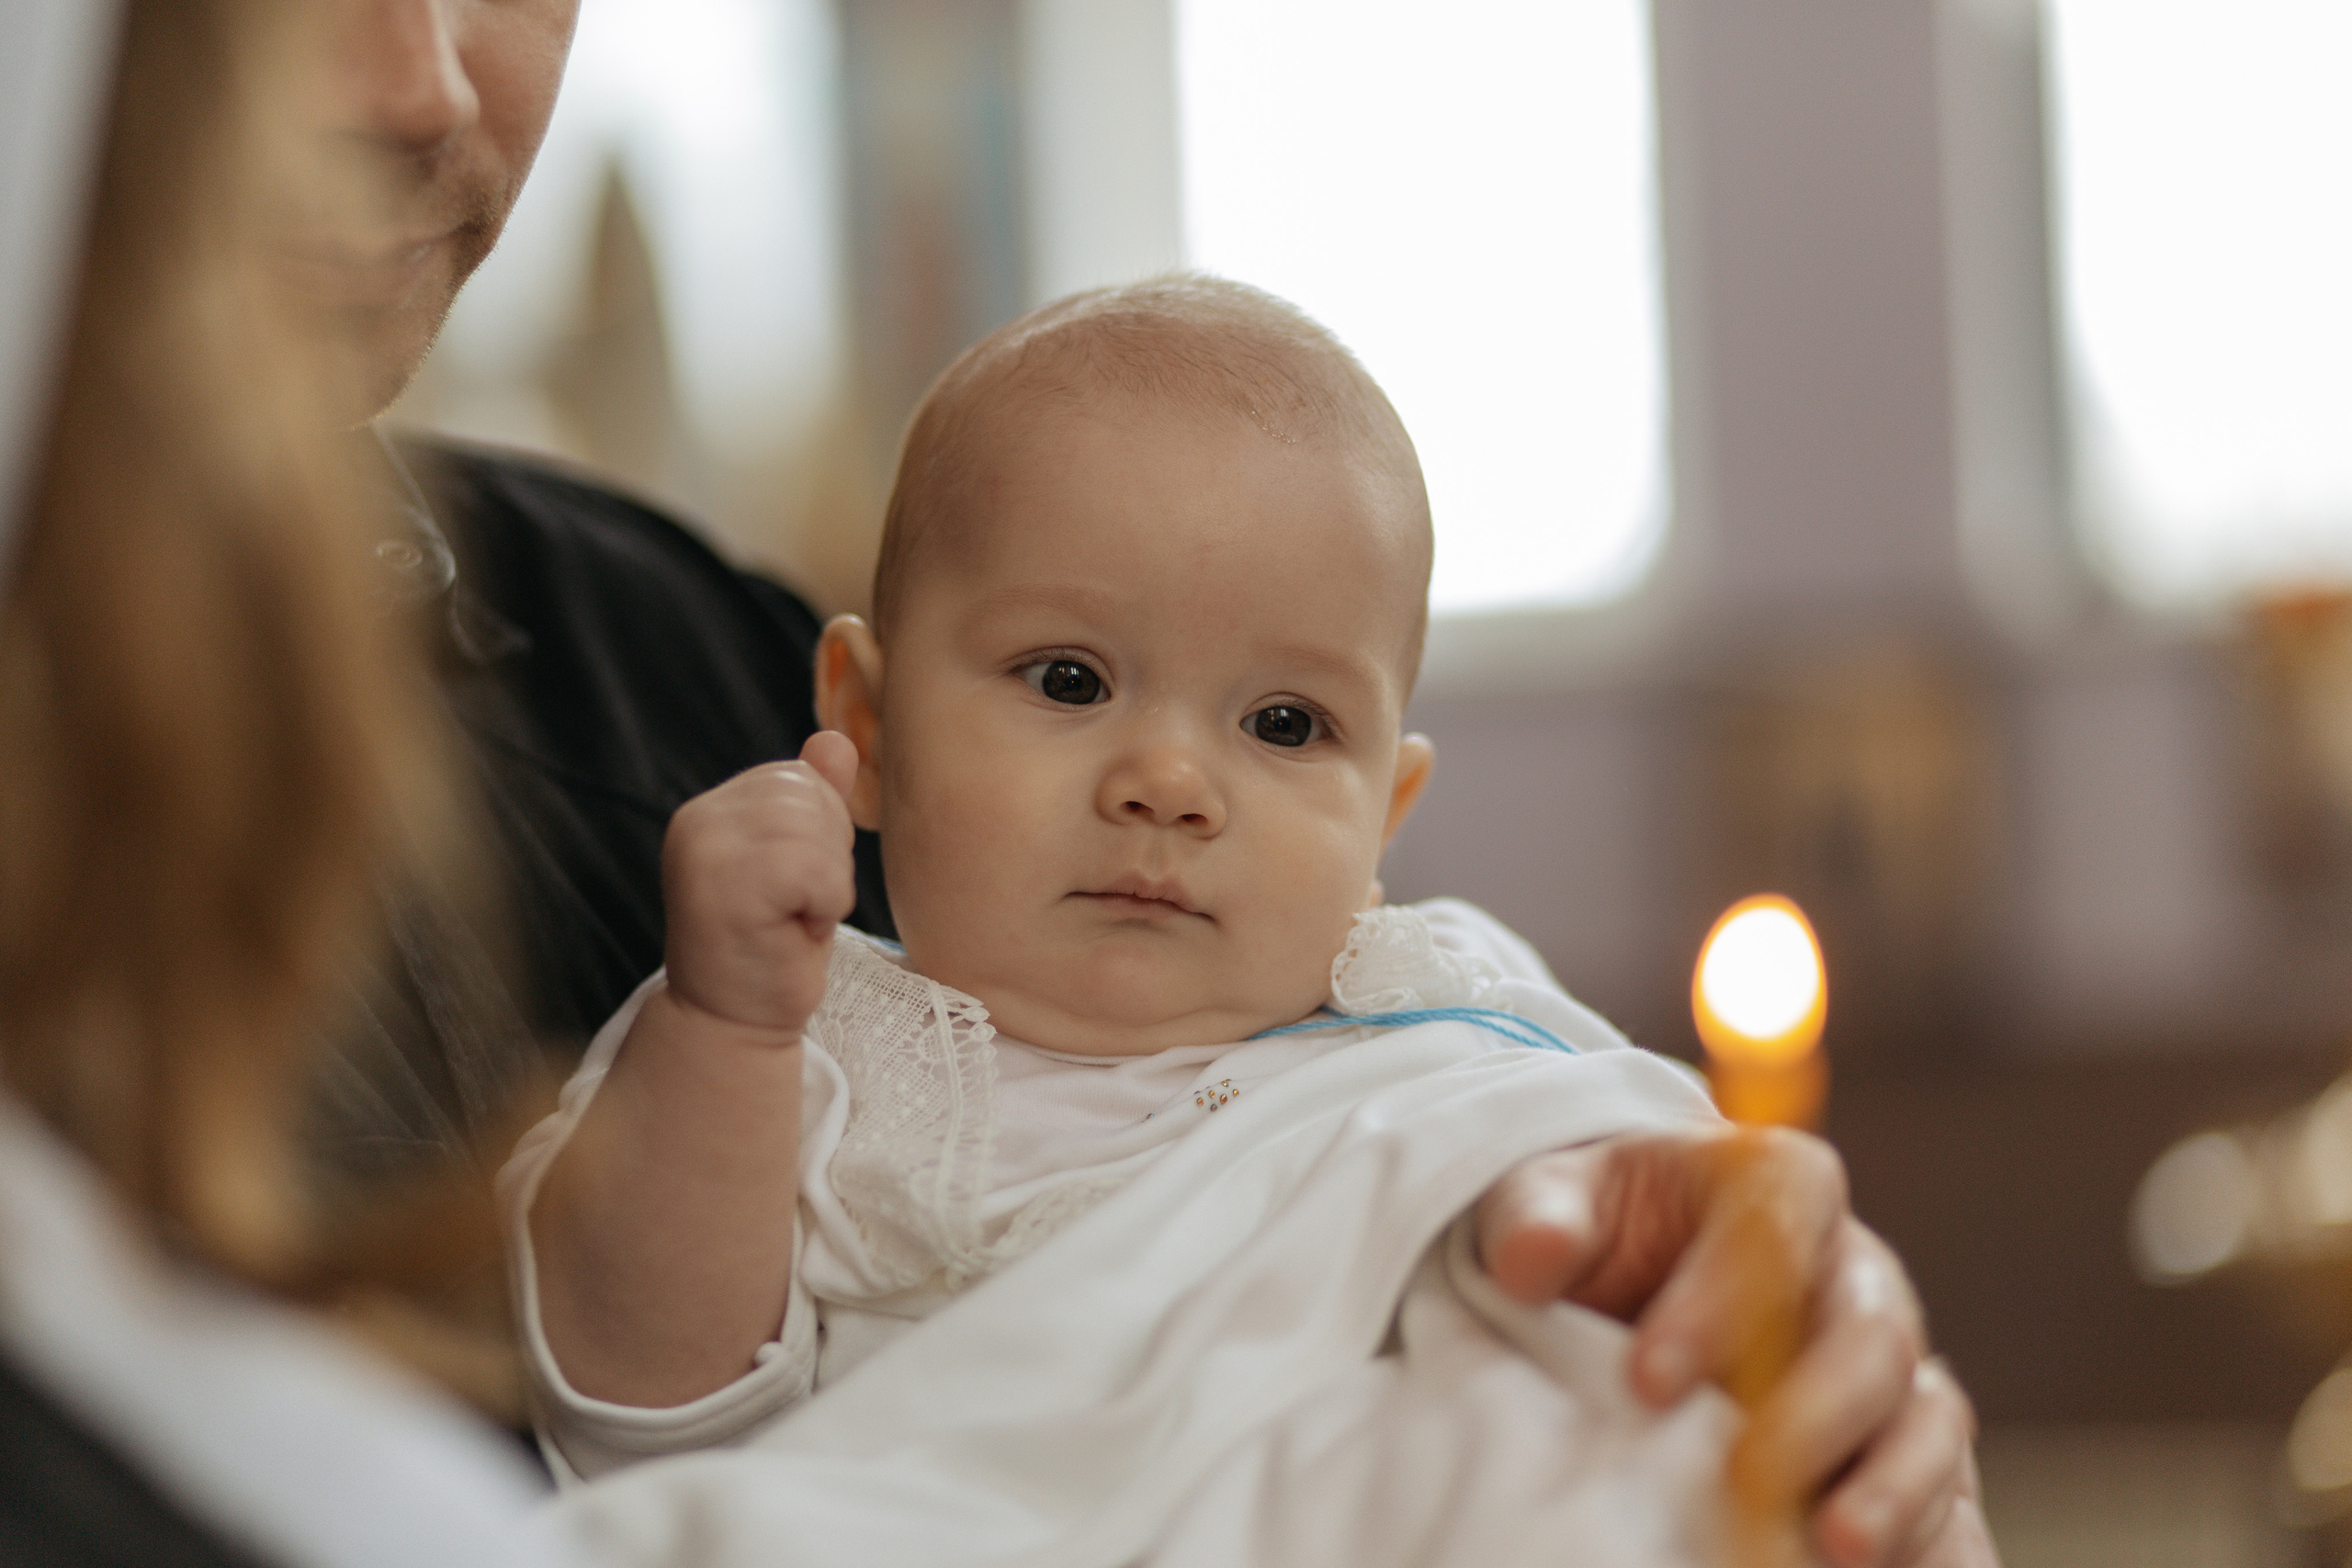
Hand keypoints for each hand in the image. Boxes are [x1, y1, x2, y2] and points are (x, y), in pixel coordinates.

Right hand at [660, 731, 859, 1036]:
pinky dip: (824, 905)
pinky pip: (814, 868)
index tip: (791, 889)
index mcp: (710, 811)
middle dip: (827, 858)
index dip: (820, 835)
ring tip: (791, 920)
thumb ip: (813, 801)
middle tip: (794, 909)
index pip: (797, 777)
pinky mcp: (722, 888)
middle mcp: (697, 821)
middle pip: (810, 796)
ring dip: (827, 887)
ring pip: (816, 831)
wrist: (734, 1026)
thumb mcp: (800, 865)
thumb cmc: (772, 947)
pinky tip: (793, 932)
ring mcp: (704, 852)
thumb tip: (836, 740)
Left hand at [1473, 1126, 1994, 1567]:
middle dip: (1816, 1411)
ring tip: (1833, 1547)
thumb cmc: (1600, 1233)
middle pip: (1870, 1334)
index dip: (1724, 1296)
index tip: (1645, 1379)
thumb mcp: (1553, 1206)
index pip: (1778, 1220)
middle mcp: (1853, 1273)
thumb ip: (1540, 1217)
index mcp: (1777, 1190)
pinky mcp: (1907, 1451)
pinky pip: (1946, 1498)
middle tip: (1747, 1477)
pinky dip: (1925, 1540)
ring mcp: (1891, 1368)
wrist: (1627, 1288)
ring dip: (1890, 1489)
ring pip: (1923, 1420)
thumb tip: (1530, 1256)